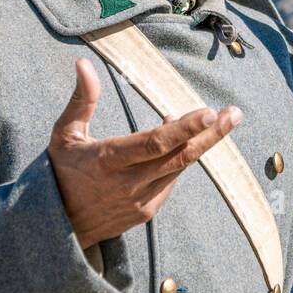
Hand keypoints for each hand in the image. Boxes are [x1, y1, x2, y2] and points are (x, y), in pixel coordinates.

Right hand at [47, 57, 241, 250]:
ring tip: (220, 120)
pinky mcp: (147, 211)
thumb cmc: (60, 173)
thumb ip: (82, 100)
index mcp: (108, 160)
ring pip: (179, 168)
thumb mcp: (64, 134)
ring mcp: (140, 200)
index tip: (208, 112)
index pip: (154, 143)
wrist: (59, 228)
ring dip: (200, 144)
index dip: (183, 129)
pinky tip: (183, 144)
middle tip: (233, 114)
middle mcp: (129, 183)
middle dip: (210, 134)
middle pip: (179, 156)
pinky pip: (170, 181)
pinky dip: (179, 160)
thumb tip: (84, 64)